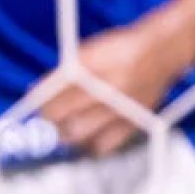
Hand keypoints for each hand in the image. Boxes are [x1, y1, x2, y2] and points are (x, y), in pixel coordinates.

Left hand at [40, 22, 184, 156]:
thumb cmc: (120, 49)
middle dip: (50, 121)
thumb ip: (64, 73)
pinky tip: (85, 139)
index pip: (56, 90)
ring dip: (66, 135)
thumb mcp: (89, 52)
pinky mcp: (135, 121)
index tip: (33, 105)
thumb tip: (36, 92)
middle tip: (46, 121)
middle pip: (66, 116)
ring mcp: (122, 107)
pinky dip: (90, 145)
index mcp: (93, 64)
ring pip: (82, 133)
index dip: (40, 101)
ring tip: (62, 130)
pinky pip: (106, 144)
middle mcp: (108, 86)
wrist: (161, 51)